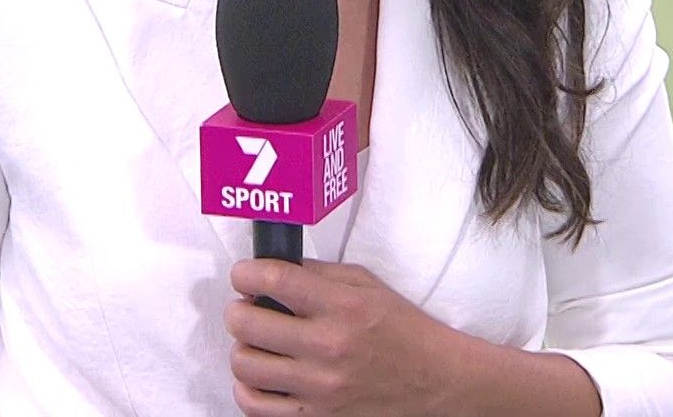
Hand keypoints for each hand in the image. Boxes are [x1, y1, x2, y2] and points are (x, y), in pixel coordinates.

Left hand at [225, 258, 463, 415]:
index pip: (273, 280)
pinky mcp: (316, 415)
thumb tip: (270, 270)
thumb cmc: (401, 327)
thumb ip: (317, 274)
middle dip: (238, 309)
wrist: (433, 378)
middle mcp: (327, 346)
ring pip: (244, 364)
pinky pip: (256, 406)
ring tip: (258, 342)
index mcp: (341, 306)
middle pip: (246, 323)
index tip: (244, 274)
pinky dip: (247, 387)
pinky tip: (260, 373)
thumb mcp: (366, 284)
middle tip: (248, 307)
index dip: (245, 272)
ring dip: (242, 347)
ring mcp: (319, 386)